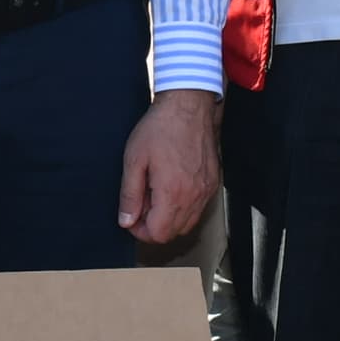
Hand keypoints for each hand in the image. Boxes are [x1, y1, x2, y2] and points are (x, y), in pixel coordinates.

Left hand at [117, 87, 220, 249]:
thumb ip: (130, 195)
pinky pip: (198, 208)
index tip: (132, 218)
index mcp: (172, 193)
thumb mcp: (134, 160)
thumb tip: (126, 221)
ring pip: (188, 223)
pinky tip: (171, 186)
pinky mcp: (213, 182)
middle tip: (142, 204)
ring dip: (169, 217)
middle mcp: (194, 196)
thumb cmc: (161, 127)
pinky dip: (183, 206)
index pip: (159, 234)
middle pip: (174, 232)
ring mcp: (206, 190)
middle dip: (154, 225)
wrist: (188, 106)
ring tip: (155, 193)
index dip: (141, 231)